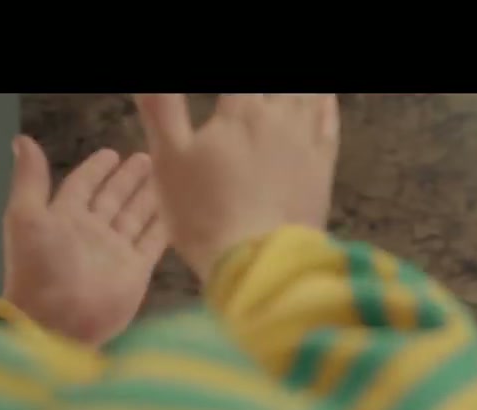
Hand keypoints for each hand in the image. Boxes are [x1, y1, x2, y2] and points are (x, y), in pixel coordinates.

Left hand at [2, 135, 166, 346]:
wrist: (58, 323)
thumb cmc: (39, 270)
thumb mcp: (26, 218)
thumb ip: (29, 180)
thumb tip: (21, 139)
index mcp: (64, 217)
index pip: (83, 185)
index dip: (96, 169)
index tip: (111, 153)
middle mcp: (92, 231)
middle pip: (113, 197)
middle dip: (128, 179)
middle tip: (147, 157)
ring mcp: (116, 251)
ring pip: (136, 216)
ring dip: (148, 197)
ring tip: (165, 176)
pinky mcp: (136, 269)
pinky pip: (152, 241)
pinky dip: (163, 225)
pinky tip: (175, 209)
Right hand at [133, 94, 340, 281]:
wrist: (257, 262)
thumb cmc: (203, 213)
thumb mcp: (169, 158)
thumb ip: (161, 107)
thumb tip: (146, 80)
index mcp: (241, 112)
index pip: (238, 82)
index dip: (231, 86)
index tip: (226, 96)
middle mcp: (279, 119)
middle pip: (279, 85)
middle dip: (264, 88)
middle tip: (253, 97)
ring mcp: (306, 143)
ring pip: (308, 96)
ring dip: (299, 88)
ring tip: (287, 89)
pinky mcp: (324, 168)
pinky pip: (330, 123)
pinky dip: (327, 102)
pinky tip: (325, 96)